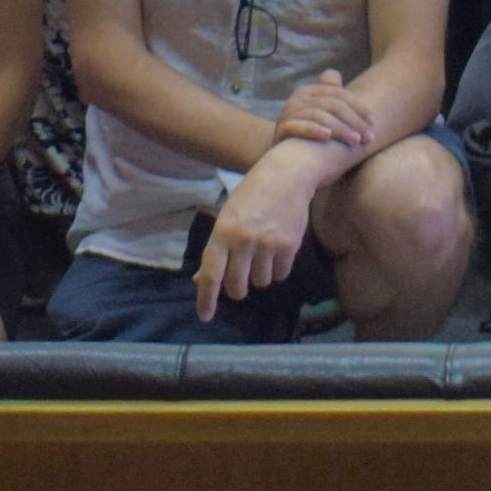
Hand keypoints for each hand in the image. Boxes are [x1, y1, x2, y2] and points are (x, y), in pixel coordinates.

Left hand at [203, 146, 329, 311]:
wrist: (287, 174)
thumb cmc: (251, 196)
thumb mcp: (226, 217)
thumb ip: (215, 251)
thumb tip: (200, 282)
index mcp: (223, 231)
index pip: (211, 274)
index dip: (206, 299)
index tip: (205, 316)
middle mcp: (244, 239)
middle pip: (237, 287)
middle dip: (237, 289)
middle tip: (240, 277)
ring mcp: (269, 242)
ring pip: (261, 282)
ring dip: (260, 275)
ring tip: (262, 251)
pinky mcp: (290, 244)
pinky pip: (281, 275)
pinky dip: (278, 268)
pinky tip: (277, 248)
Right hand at [269, 69, 381, 157]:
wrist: (283, 160)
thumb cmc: (310, 138)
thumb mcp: (322, 116)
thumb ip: (332, 98)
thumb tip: (337, 76)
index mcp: (310, 91)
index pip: (339, 94)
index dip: (358, 107)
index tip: (373, 122)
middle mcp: (297, 98)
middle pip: (332, 104)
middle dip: (353, 121)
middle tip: (368, 137)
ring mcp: (287, 113)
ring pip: (319, 115)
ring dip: (340, 128)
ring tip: (355, 141)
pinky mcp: (281, 129)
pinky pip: (298, 126)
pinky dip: (313, 130)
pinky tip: (327, 137)